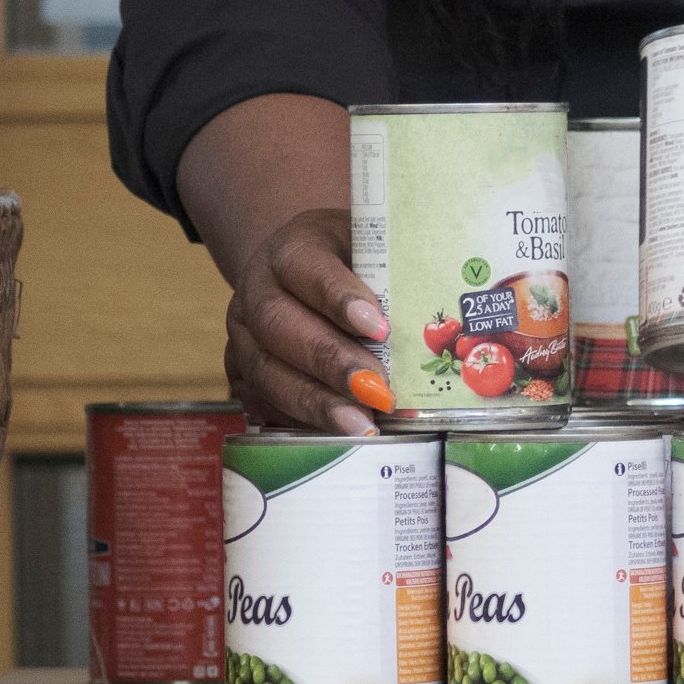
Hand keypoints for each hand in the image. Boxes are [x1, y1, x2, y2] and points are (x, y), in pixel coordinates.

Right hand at [224, 205, 381, 424]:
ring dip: (314, 402)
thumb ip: (395, 274)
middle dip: (330, 362)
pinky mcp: (240, 372)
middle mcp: (256, 289)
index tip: (380, 328)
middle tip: (377, 390)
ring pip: (265, 370)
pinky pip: (259, 402)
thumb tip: (443, 312)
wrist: (302, 275)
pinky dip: (296, 421)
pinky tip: (333, 435)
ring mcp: (242, 334)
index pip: (307, 268)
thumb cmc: (351, 263)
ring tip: (360, 424)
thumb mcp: (372, 249)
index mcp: (289, 249)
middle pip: (279, 325)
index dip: (339, 299)